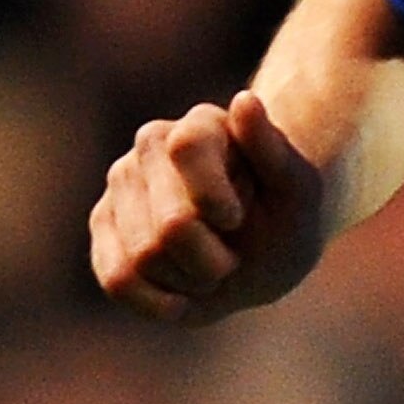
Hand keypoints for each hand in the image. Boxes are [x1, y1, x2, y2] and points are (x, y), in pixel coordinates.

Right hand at [90, 89, 326, 320]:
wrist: (261, 246)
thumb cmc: (283, 218)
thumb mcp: (300, 194)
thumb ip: (275, 152)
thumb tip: (244, 101)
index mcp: (201, 127)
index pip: (187, 148)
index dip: (215, 200)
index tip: (237, 219)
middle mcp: (149, 146)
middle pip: (172, 227)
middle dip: (213, 261)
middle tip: (231, 256)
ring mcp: (120, 186)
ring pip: (143, 258)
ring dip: (189, 282)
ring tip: (207, 267)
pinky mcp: (103, 226)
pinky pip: (116, 280)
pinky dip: (157, 302)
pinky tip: (182, 297)